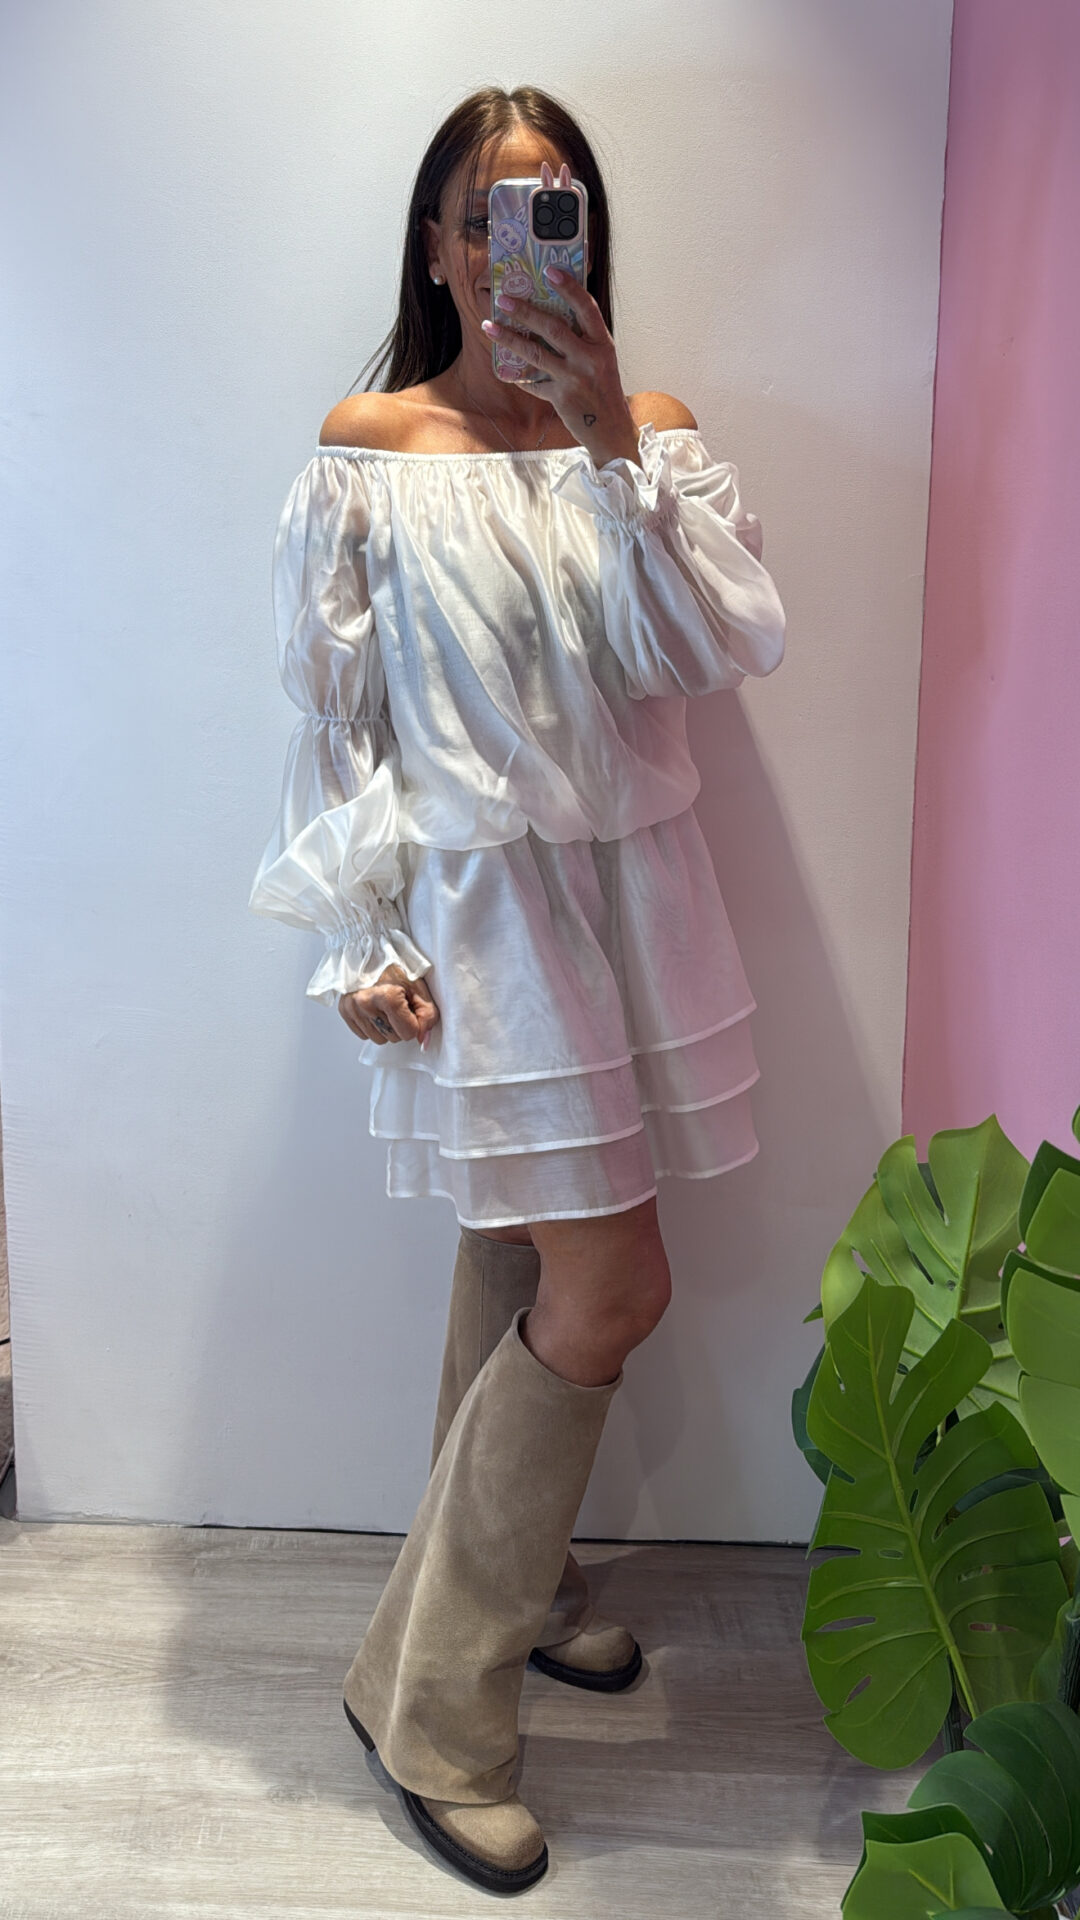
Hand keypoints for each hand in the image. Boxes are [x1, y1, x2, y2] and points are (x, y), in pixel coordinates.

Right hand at [338, 965, 440, 1047]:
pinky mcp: (344, 1010)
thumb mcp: (419, 987)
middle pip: (393, 1038)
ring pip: (378, 1039)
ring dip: (385, 1026)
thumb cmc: (396, 965)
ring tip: (385, 1005)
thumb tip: (423, 1040)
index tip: (411, 1007)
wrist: (371, 949)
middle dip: (400, 1024)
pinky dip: (372, 1025)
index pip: (408, 1034)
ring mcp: (352, 1008)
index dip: (414, 1022)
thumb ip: (427, 1015)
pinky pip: (363, 1035)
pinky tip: (374, 1008)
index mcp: (387, 996)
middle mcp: (366, 1004)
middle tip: (398, 1003)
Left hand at [482, 160, 641, 470]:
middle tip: (504, 299)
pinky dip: (518, 375)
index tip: (550, 270)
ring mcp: (574, 379)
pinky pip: (533, 383)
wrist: (611, 429)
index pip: (586, 308)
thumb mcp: (601, 361)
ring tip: (490, 326)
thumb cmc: (603, 390)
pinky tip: (502, 367)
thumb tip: (549, 316)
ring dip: (509, 339)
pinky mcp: (561, 398)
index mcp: (602, 344)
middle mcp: (590, 359)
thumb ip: (582, 340)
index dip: (569, 287)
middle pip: (553, 328)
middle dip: (526, 312)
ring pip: (535, 354)